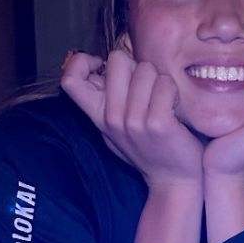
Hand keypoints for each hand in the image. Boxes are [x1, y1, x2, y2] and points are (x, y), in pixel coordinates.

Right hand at [60, 49, 203, 190]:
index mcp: (99, 116)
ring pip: (145, 69)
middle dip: (136, 66)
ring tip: (162, 102)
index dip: (81, 62)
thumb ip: (104, 102)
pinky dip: (173, 90)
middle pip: (117, 60)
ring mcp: (134, 122)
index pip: (69, 80)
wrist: (174, 182)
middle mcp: (112, 119)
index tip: (100, 67)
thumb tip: (96, 70)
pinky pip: (165, 84)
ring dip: (159, 80)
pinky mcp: (158, 123)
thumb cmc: (149, 149)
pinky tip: (174, 107)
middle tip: (145, 88)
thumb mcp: (115, 129)